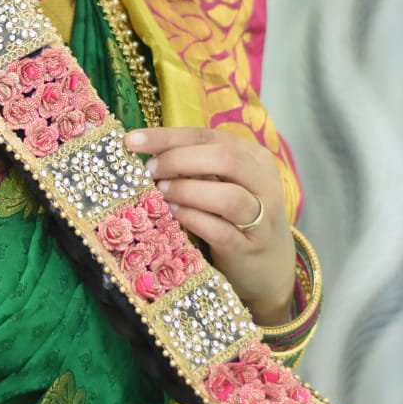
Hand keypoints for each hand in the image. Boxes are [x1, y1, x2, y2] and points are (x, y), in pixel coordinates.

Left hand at [126, 126, 295, 323]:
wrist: (270, 267)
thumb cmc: (237, 216)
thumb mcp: (223, 183)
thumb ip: (196, 165)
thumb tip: (147, 151)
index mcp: (254, 157)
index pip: (208, 136)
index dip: (168, 136)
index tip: (132, 140)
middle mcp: (264, 183)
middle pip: (223, 159)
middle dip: (178, 160)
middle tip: (149, 170)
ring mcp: (262, 218)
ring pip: (227, 197)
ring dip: (187, 190)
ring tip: (160, 192)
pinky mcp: (249, 248)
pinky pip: (220, 231)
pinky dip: (192, 218)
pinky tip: (173, 213)